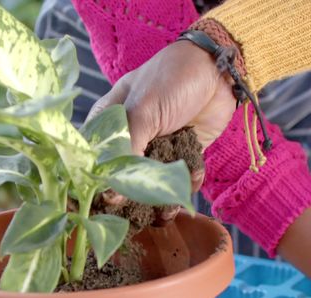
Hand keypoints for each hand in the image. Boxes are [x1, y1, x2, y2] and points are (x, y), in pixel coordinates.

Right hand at [94, 42, 216, 224]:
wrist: (218, 70)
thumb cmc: (171, 79)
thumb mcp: (141, 111)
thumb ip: (125, 152)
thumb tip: (110, 195)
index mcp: (109, 123)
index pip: (92, 161)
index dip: (93, 186)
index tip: (98, 208)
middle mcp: (129, 139)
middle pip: (121, 179)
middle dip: (132, 200)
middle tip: (140, 214)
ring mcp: (155, 148)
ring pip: (150, 185)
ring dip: (160, 200)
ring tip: (169, 209)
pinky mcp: (181, 154)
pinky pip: (178, 179)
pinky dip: (185, 185)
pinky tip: (190, 182)